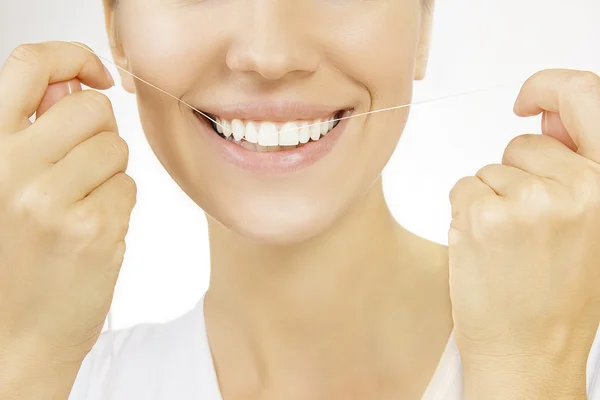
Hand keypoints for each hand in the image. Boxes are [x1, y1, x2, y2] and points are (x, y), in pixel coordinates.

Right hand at [0, 41, 135, 366]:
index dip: (70, 57)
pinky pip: (129, 189)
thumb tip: (71, 84)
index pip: (27, 66)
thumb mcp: (2, 184)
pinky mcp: (92, 229)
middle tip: (83, 170)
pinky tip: (91, 234)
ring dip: (109, 174)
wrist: (14, 338)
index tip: (96, 73)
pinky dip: (118, 206)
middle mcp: (10, 168)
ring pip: (117, 149)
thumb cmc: (11, 260)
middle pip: (92, 109)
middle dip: (99, 133)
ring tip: (80, 208)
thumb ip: (32, 131)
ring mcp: (52, 199)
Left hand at [448, 69, 599, 398]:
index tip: (529, 98)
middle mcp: (578, 187)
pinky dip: (465, 211)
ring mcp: (528, 201)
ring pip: (488, 170)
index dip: (552, 86)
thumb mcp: (591, 226)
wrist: (529, 351)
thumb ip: (573, 168)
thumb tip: (546, 120)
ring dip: (489, 199)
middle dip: (515, 175)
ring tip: (508, 244)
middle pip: (522, 144)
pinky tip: (485, 248)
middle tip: (525, 226)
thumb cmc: (560, 295)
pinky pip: (463, 188)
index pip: (587, 96)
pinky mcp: (483, 215)